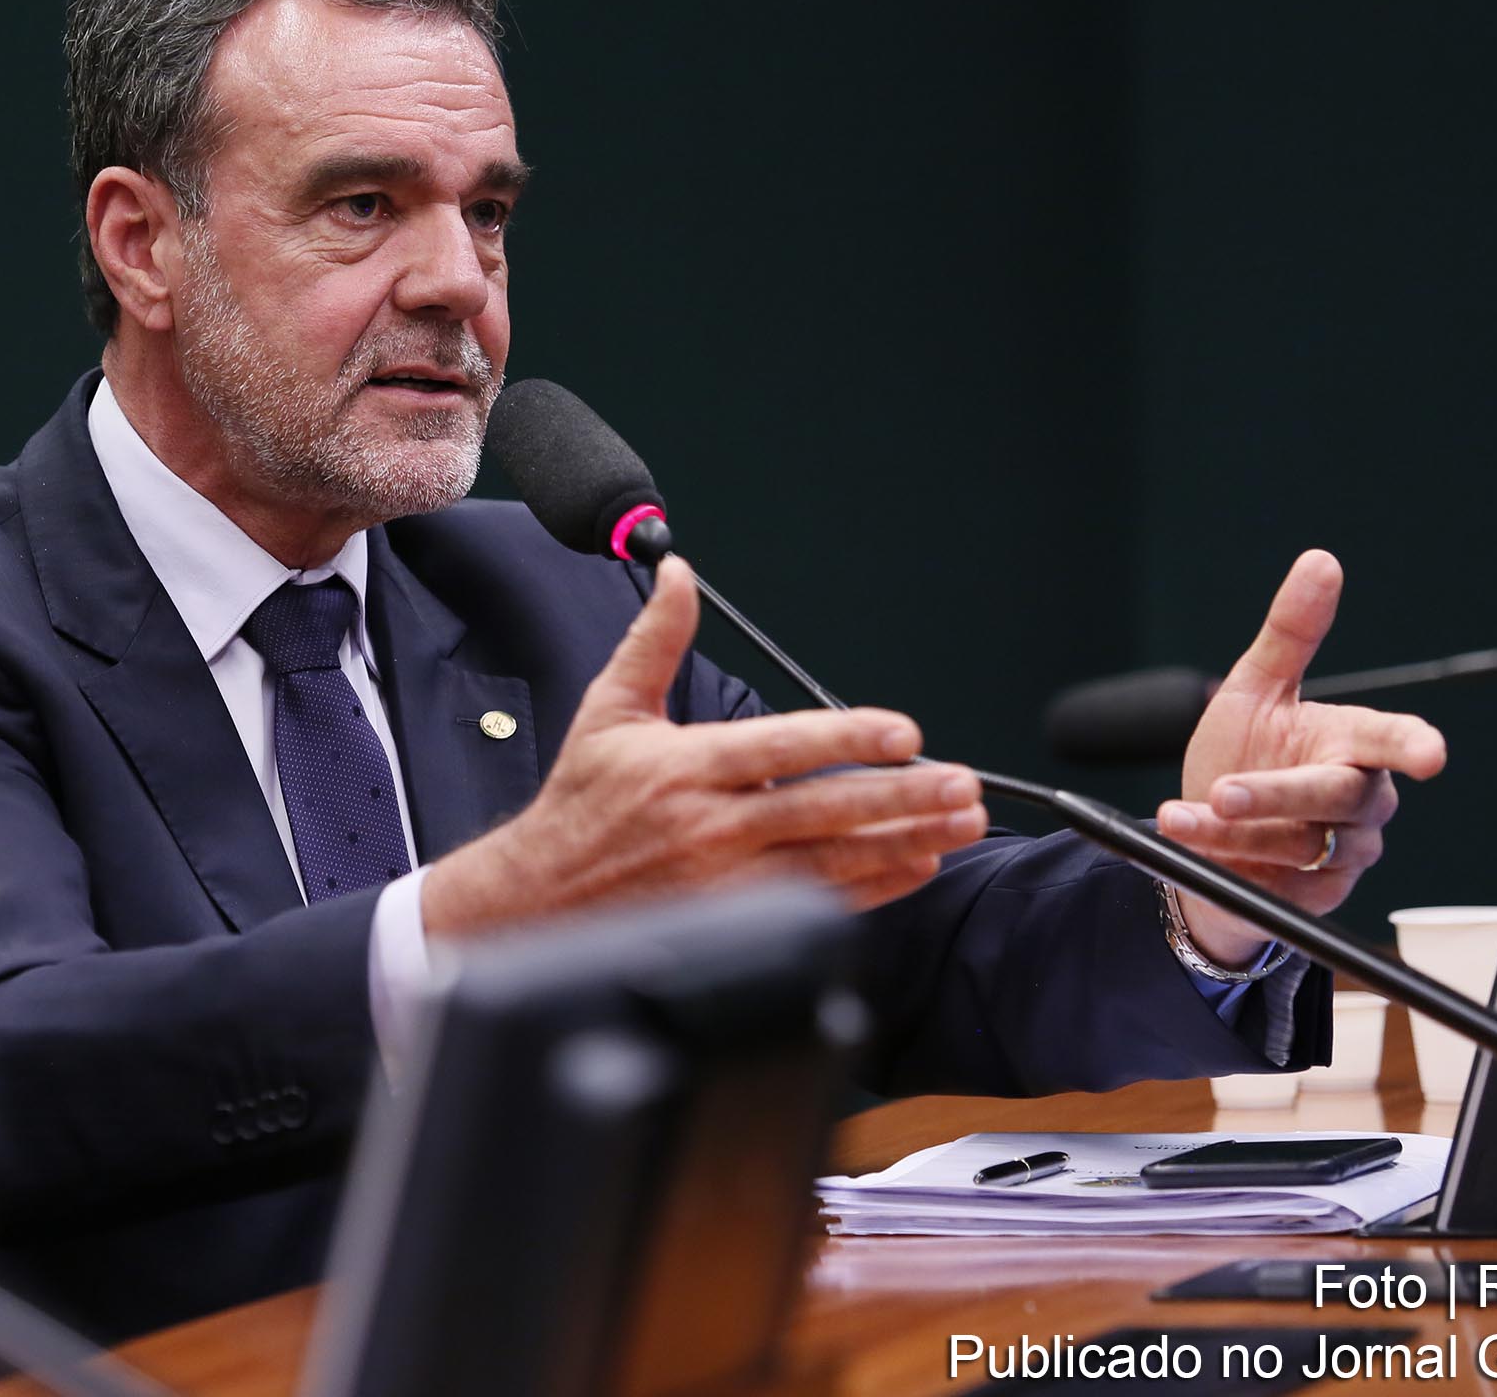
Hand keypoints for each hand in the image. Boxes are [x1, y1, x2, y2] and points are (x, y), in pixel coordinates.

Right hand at [420, 555, 987, 935]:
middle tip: (961, 785)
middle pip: (824, 810)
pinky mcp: (734, 923)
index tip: (905, 734)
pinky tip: (917, 867)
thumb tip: (678, 573)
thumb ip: (655, 640)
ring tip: (960, 825)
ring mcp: (726, 882)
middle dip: (901, 798)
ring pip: (833, 861)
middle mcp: (711, 827)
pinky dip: (875, 889)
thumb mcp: (610, 711)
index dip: (848, 739)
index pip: (782, 748)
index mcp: (686, 767)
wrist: (535, 900)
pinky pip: (819, 904)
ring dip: (904, 842)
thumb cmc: (580, 804)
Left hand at [1156, 550, 1446, 966]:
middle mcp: (1358, 802)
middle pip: (1337, 797)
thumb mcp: (1255, 689)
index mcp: (1354, 744)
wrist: (1209, 839)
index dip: (1413, 746)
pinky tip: (1183, 839)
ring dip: (1231, 830)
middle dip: (1278, 795)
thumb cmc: (1242, 755)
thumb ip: (1290, 632)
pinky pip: (1273, 881)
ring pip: (1299, 844)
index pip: (1394, 741)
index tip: (1430, 754)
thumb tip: (1320, 561)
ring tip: (1180, 815)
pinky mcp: (1313, 897)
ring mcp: (1340, 854)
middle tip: (1225, 791)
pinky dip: (1219, 858)